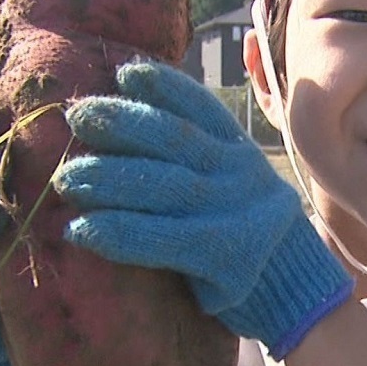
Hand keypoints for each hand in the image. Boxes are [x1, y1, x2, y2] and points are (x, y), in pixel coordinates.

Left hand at [57, 61, 352, 359]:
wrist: (298, 293)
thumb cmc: (250, 236)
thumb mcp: (240, 184)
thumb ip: (204, 157)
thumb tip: (131, 123)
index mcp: (242, 153)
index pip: (202, 109)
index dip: (164, 86)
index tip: (125, 72)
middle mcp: (243, 175)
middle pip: (175, 139)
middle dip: (122, 122)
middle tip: (76, 117)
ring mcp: (238, 214)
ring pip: (164, 184)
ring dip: (108, 178)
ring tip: (67, 179)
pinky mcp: (228, 258)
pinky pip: (163, 239)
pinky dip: (118, 233)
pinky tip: (81, 230)